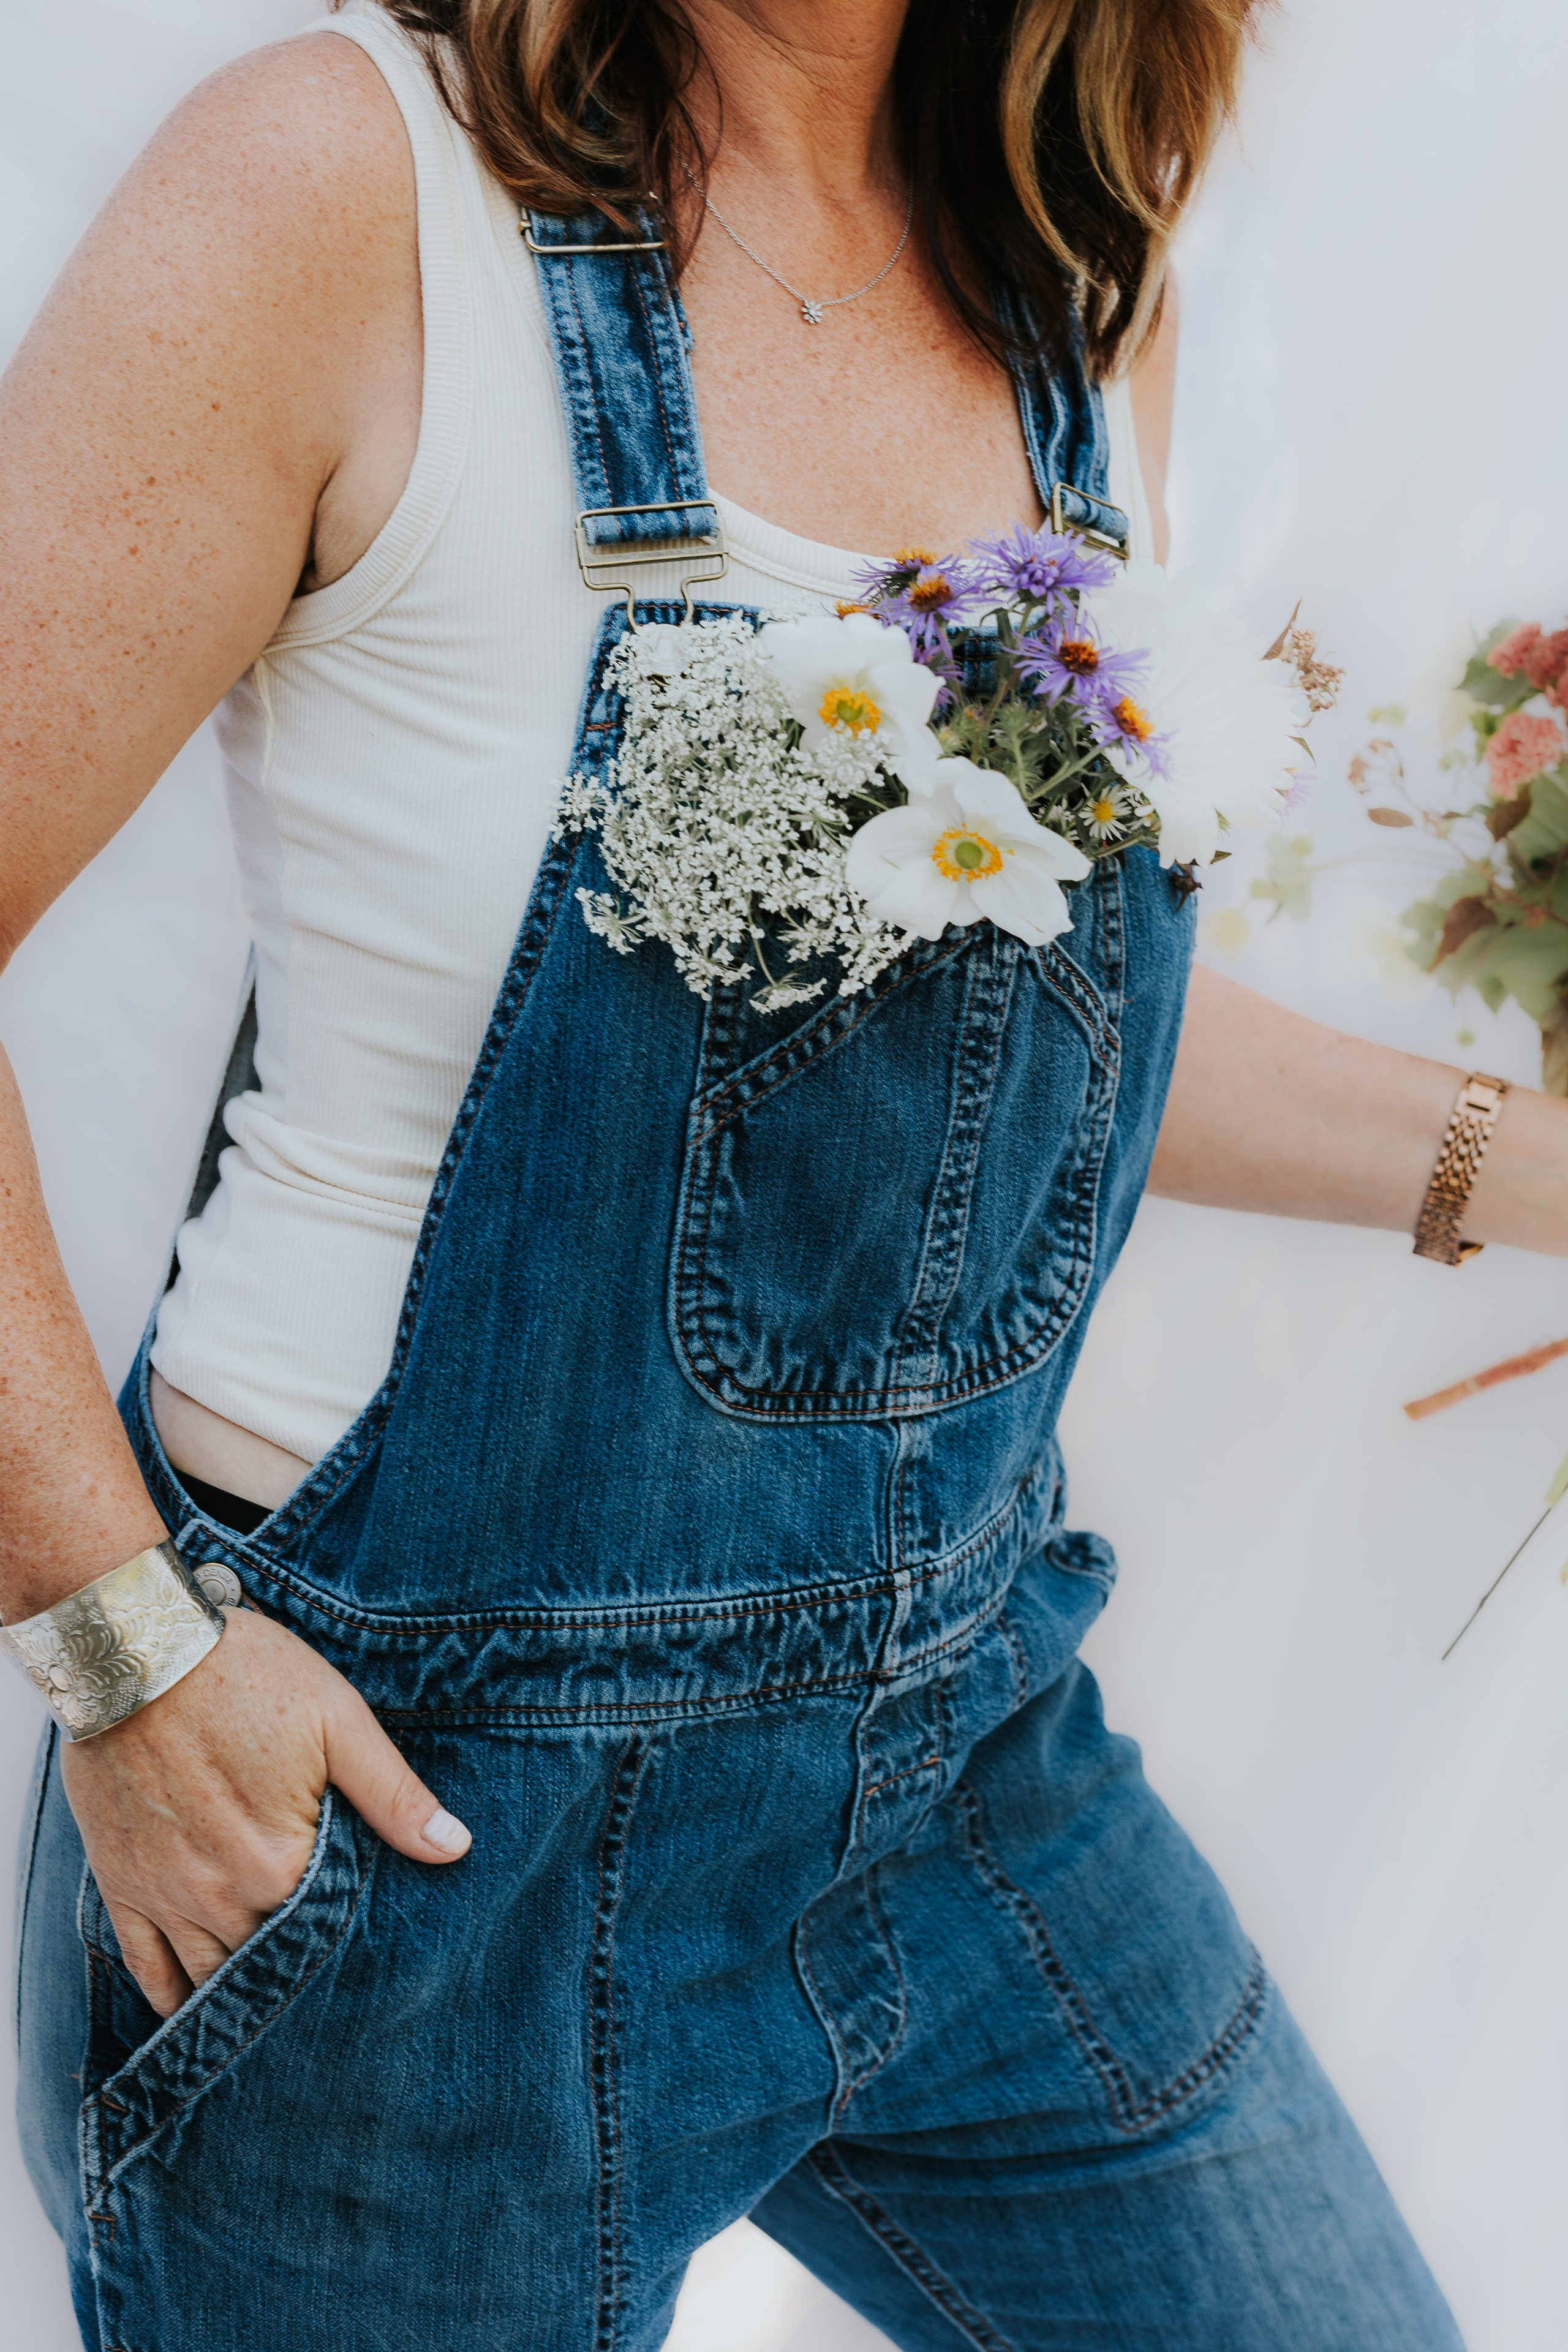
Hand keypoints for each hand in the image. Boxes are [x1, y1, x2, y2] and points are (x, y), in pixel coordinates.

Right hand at [59, 1605, 470, 2016]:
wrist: (138, 1653)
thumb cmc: (246, 1676)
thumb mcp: (338, 1720)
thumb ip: (395, 1795)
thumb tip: (455, 1848)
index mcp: (280, 1863)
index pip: (326, 1937)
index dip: (348, 1945)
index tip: (371, 1956)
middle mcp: (220, 1896)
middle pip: (267, 1963)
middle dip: (297, 1971)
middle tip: (328, 1984)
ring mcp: (165, 1896)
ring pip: (207, 1978)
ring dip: (238, 1991)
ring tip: (273, 2002)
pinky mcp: (121, 1885)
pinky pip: (146, 1968)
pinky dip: (170, 1997)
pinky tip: (195, 2006)